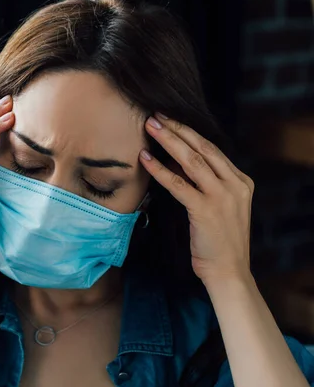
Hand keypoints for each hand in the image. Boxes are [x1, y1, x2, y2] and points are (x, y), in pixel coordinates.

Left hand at [138, 114, 253, 282]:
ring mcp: (222, 196)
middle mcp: (235, 184)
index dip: (188, 132)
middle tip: (155, 114)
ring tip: (149, 126)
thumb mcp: (217, 207)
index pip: (212, 149)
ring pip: (191, 160)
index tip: (169, 118)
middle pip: (202, 148)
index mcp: (240, 181)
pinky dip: (160, 169)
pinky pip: (179, 184)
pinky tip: (145, 159)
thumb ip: (204, 184)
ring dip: (168, 141)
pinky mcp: (206, 210)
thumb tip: (176, 163)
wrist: (228, 272)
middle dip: (177, 128)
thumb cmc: (218, 241)